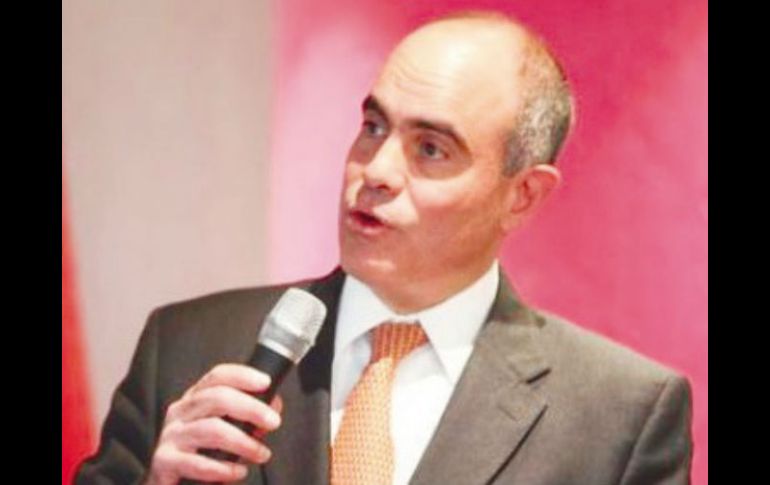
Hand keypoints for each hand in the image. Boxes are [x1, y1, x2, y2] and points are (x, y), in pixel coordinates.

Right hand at [144, 364, 283, 484]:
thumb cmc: (201, 455)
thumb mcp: (225, 430)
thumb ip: (248, 417)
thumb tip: (273, 405)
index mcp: (195, 399)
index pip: (217, 376)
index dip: (243, 375)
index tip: (266, 383)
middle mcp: (180, 412)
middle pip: (217, 398)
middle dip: (251, 408)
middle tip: (273, 422)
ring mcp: (170, 436)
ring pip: (211, 429)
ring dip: (243, 443)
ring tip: (261, 454)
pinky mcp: (164, 461)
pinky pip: (196, 463)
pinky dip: (222, 468)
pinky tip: (238, 472)